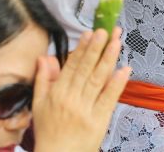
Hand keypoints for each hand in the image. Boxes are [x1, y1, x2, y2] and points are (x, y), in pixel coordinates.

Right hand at [32, 28, 130, 151]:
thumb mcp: (39, 105)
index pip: (71, 66)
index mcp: (58, 93)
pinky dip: (117, 83)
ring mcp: (86, 109)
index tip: (89, 33)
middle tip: (105, 31)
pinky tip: (125, 70)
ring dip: (108, 60)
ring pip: (98, 80)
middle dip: (96, 49)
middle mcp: (72, 99)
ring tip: (116, 43)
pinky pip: (109, 98)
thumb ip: (43, 79)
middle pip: (86, 70)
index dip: (81, 49)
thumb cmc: (48, 132)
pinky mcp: (99, 120)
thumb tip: (44, 57)